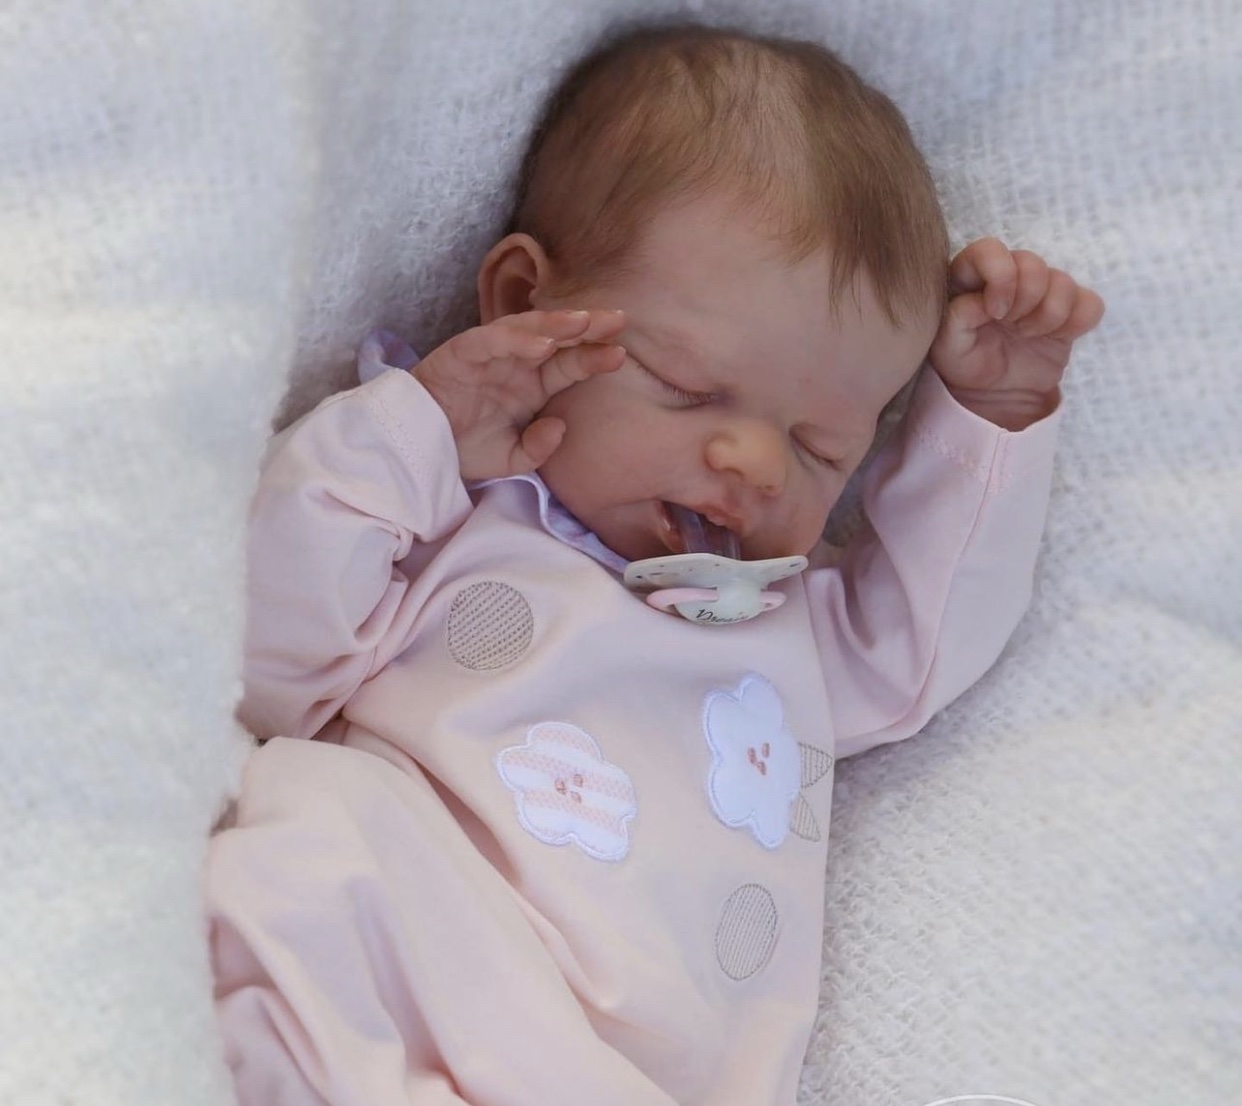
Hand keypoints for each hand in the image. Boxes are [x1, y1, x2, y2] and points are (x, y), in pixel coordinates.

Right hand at [414, 308, 625, 480]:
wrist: (420, 450)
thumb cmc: (464, 448)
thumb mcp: (510, 460)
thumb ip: (538, 449)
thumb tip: (560, 427)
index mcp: (532, 385)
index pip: (569, 365)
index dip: (594, 356)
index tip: (620, 354)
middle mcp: (516, 364)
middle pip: (557, 338)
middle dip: (588, 326)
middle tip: (619, 318)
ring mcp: (491, 354)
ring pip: (527, 330)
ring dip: (555, 323)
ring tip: (583, 321)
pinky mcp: (463, 351)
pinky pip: (492, 339)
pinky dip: (516, 338)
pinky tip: (540, 344)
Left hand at [929, 238, 1104, 429]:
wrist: (993, 391)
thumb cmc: (964, 362)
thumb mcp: (945, 346)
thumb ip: (957, 318)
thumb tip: (983, 302)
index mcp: (971, 277)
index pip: (989, 250)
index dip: (1000, 275)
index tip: (996, 311)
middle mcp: (1009, 276)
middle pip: (1031, 263)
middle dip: (1025, 300)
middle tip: (1012, 326)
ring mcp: (1041, 290)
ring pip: (1063, 282)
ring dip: (1047, 316)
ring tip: (1027, 334)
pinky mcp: (1069, 310)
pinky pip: (1091, 304)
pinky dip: (1076, 324)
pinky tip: (1054, 338)